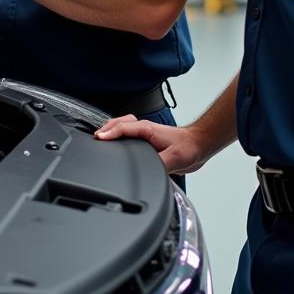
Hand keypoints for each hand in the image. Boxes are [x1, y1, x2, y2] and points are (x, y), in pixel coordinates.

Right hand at [94, 116, 209, 174]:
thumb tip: (147, 171)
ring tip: (101, 138)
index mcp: (147, 130)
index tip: (98, 138)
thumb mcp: (174, 159)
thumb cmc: (189, 148)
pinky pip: (128, 133)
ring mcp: (145, 134)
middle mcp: (144, 129)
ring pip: (123, 126)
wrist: (198, 144)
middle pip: (120, 122)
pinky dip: (118, 135)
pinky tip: (116, 143)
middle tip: (95, 138)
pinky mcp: (147, 140)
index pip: (124, 128)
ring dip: (111, 129)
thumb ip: (159, 164)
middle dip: (106, 128)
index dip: (110, 133)